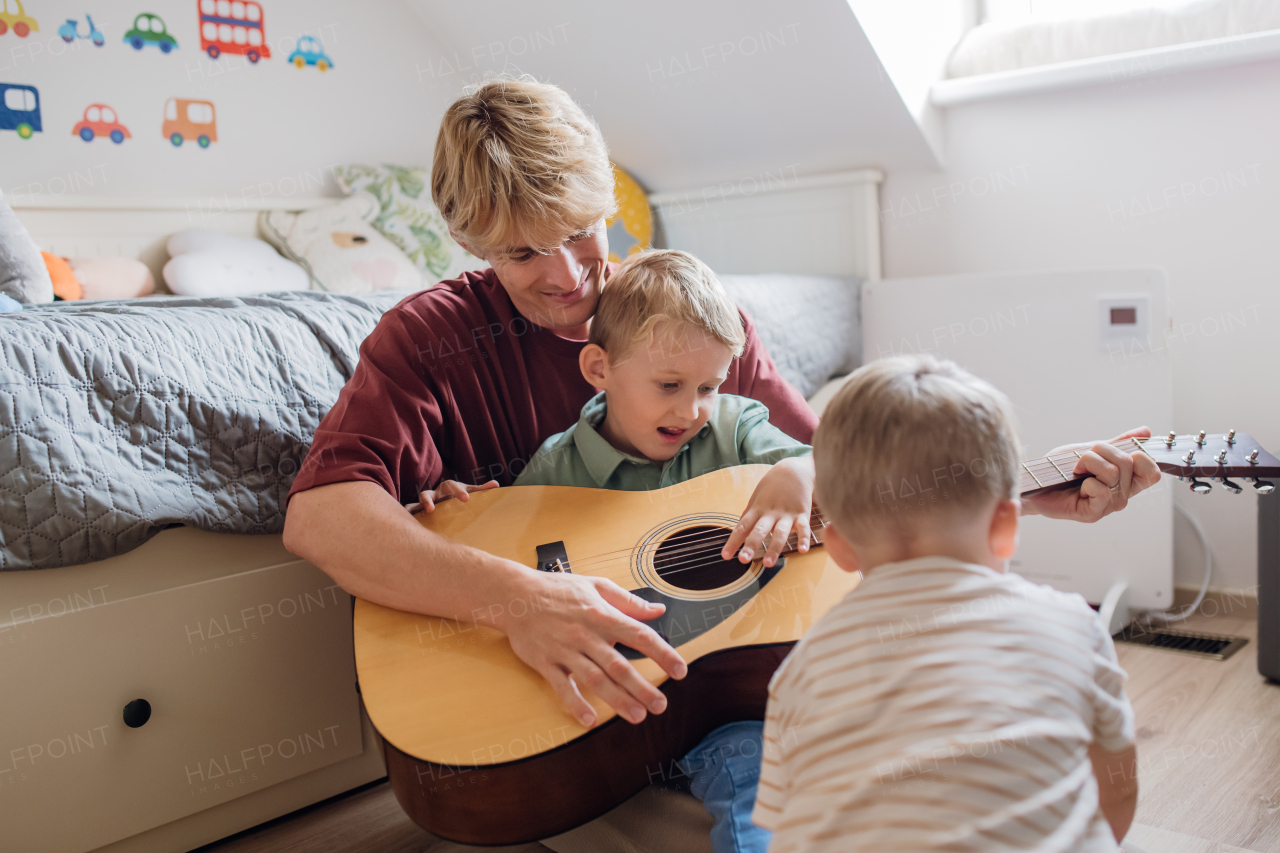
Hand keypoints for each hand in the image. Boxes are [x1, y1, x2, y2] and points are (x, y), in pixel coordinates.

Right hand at [406, 479, 498, 513]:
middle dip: (431, 499)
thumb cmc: (459, 498)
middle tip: (433, 509)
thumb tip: (495, 484)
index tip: (466, 499)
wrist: (444, 503)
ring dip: (421, 505)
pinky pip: (409, 511)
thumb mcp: (469, 493)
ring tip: (426, 513)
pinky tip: (406, 522)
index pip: (452, 485)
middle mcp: (435, 494)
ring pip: (418, 501)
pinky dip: (407, 513)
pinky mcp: (417, 512)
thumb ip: (481, 490)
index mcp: (448, 489)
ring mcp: (425, 502)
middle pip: (430, 492)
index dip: (458, 491)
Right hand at [498, 571, 686, 728]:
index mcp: (602, 615)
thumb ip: (629, 601)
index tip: (680, 669)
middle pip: (619, 665)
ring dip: (617, 700)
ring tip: (637, 715)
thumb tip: (657, 611)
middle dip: (642, 687)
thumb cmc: (557, 590)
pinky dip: (576, 703)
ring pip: (596, 679)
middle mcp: (586, 635)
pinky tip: (590, 718)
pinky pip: (563, 686)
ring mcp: (566, 650)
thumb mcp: (596, 585)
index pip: (639, 635)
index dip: (662, 653)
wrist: (515, 595)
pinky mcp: (547, 663)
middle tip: (660, 705)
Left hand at [720, 456, 814, 566]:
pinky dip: (803, 538)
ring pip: (780, 533)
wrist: (794, 470)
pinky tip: (802, 550)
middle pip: (759, 530)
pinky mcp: (802, 514)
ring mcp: (786, 514)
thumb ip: (749, 515)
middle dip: (751, 545)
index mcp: (757, 510)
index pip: (742, 527)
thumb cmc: (772, 486)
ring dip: (774, 548)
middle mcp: (770, 513)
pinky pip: (803, 528)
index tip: (725, 555)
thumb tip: (738, 531)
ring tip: (768, 563)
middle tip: (743, 560)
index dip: (733, 541)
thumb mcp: (756, 498)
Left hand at [1022, 427, 1160, 521]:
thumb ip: (1119, 444)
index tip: (1117, 451)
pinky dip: (1085, 481)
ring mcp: (1109, 506)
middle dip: (1101, 450)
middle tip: (1084, 459)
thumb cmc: (1062, 469)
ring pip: (1112, 472)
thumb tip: (1145, 431)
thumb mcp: (1093, 451)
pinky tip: (1077, 486)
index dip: (1140, 456)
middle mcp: (1122, 496)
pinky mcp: (1093, 514)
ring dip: (1088, 462)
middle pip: (1128, 462)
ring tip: (1077, 471)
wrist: (1036, 482)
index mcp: (1126, 481)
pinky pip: (1100, 489)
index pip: (1152, 472)